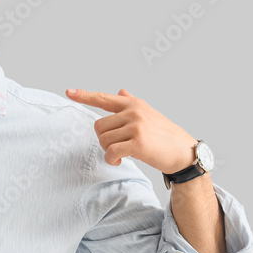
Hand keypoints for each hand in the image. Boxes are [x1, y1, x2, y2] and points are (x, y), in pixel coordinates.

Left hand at [65, 88, 197, 173]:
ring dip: (108, 151)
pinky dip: (111, 160)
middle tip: (116, 147)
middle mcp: (133, 112)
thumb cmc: (164, 135)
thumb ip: (131, 103)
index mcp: (134, 104)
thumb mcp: (148, 114)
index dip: (84, 95)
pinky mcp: (138, 142)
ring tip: (121, 154)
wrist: (183, 152)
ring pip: (103, 140)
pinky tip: (119, 161)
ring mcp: (136, 126)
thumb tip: (121, 90)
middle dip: (103, 140)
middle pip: (99, 126)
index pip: (104, 98)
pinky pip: (110, 152)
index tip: (68, 92)